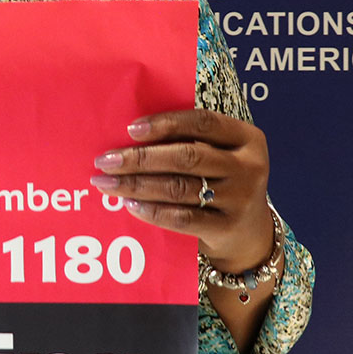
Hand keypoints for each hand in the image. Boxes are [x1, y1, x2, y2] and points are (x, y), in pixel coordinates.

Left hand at [91, 108, 273, 272]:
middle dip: (140, 158)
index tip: (130, 129)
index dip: (165, 123)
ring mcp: (241, 199)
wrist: (248, 231)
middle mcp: (248, 166)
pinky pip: (181, 218)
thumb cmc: (219, 179)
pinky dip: (151, 210)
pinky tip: (129, 204)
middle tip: (105, 161)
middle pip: (186, 157)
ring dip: (137, 185)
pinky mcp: (227, 227)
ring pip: (179, 188)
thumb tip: (127, 134)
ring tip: (107, 183)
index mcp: (246, 138)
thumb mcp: (217, 153)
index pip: (203, 122)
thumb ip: (185, 140)